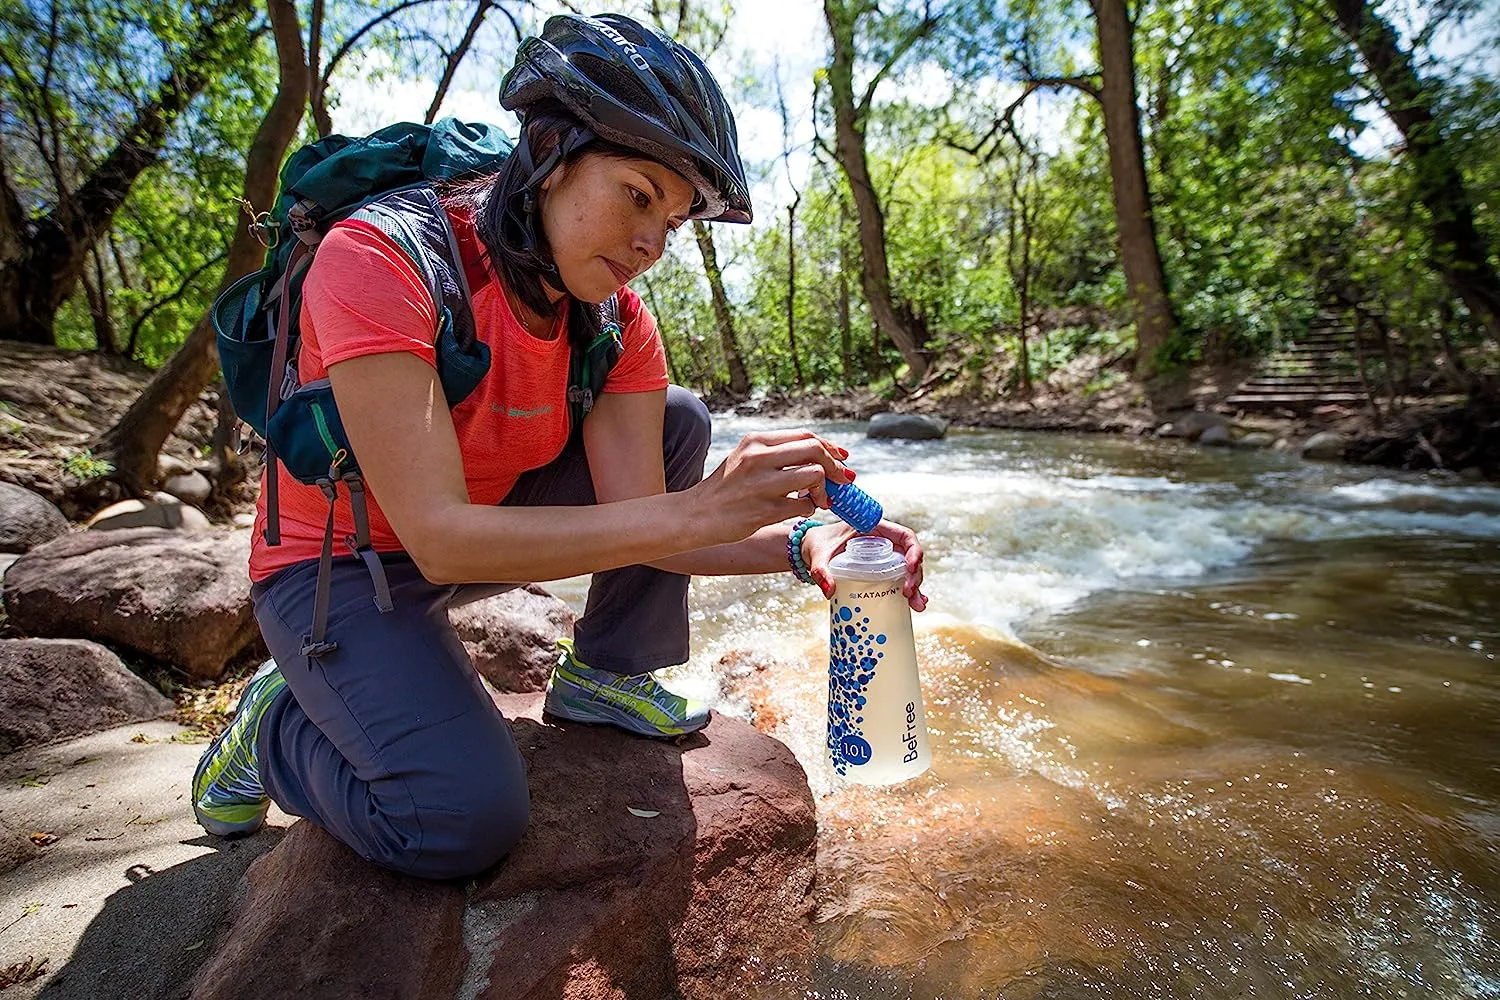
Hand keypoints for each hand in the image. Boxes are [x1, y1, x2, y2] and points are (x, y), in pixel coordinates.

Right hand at [692, 429, 852, 543]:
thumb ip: (776, 454)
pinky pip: (804, 506)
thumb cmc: (724, 489)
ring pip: (814, 475)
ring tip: (818, 499)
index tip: (841, 458)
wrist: (695, 515)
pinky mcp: (765, 510)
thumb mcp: (745, 458)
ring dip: (823, 490)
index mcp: (756, 441)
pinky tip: (799, 510)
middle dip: (835, 466)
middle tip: (842, 479)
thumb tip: (819, 454)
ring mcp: (762, 484)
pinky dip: (809, 509)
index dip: (830, 447)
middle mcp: (759, 458)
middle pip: (815, 450)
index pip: (805, 436)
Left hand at [803, 518, 927, 611]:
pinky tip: (915, 605)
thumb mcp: (818, 555)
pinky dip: (909, 591)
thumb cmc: (818, 544)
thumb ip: (821, 570)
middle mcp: (885, 541)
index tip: (910, 567)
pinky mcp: (881, 570)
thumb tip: (829, 591)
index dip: (913, 550)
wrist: (811, 549)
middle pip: (910, 555)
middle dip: (914, 575)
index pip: (904, 535)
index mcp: (875, 528)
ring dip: (915, 586)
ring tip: (916, 605)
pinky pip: (899, 579)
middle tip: (908, 593)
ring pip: (908, 569)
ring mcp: (885, 556)